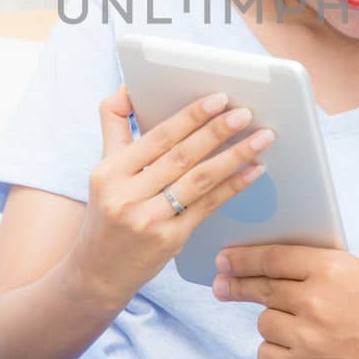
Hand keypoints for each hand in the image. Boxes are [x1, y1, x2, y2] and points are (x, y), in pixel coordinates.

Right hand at [64, 86, 273, 306]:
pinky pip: (207, 207)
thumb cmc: (106, 212)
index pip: (157, 137)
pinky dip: (233, 187)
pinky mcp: (169, 241)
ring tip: (262, 138)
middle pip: (181, 156)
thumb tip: (128, 86)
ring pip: (199, 181)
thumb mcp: (103, 169)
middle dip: (217, 131)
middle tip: (246, 113)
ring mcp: (149, 221)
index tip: (219, 98)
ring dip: (235, 157)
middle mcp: (126, 196)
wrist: (96, 272)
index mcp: (110, 172)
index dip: (190, 116)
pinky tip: (253, 171)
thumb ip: (115, 125)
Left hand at [214, 245, 358, 358]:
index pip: (274, 257)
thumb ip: (331, 269)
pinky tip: (294, 351)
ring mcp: (309, 338)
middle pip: (261, 288)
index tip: (225, 259)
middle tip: (220, 285)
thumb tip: (294, 266)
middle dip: (235, 284)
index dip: (243, 257)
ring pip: (265, 324)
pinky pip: (270, 356)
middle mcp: (316, 300)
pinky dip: (277, 353)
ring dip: (272, 324)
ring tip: (292, 328)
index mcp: (334, 268)